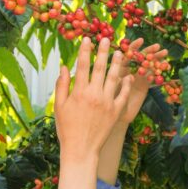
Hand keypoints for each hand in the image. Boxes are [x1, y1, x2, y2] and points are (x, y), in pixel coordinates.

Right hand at [54, 37, 132, 160]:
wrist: (81, 150)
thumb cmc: (67, 128)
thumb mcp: (59, 106)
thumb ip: (61, 86)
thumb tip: (64, 67)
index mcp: (79, 92)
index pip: (82, 66)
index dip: (85, 51)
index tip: (87, 39)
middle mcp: (94, 95)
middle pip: (100, 68)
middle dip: (103, 51)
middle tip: (106, 39)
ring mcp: (107, 103)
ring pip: (114, 78)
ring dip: (117, 63)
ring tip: (120, 52)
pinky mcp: (116, 111)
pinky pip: (123, 94)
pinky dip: (126, 84)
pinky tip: (128, 75)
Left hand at [115, 38, 168, 125]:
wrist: (116, 116)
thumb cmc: (109, 102)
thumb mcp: (113, 91)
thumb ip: (122, 84)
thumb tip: (130, 76)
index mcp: (119, 69)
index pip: (127, 55)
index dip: (134, 48)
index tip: (140, 40)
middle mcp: (129, 72)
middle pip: (139, 59)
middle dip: (148, 52)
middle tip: (158, 46)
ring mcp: (137, 79)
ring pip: (147, 67)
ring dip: (156, 60)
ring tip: (165, 53)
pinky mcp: (144, 86)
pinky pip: (151, 78)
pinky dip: (157, 73)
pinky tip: (164, 67)